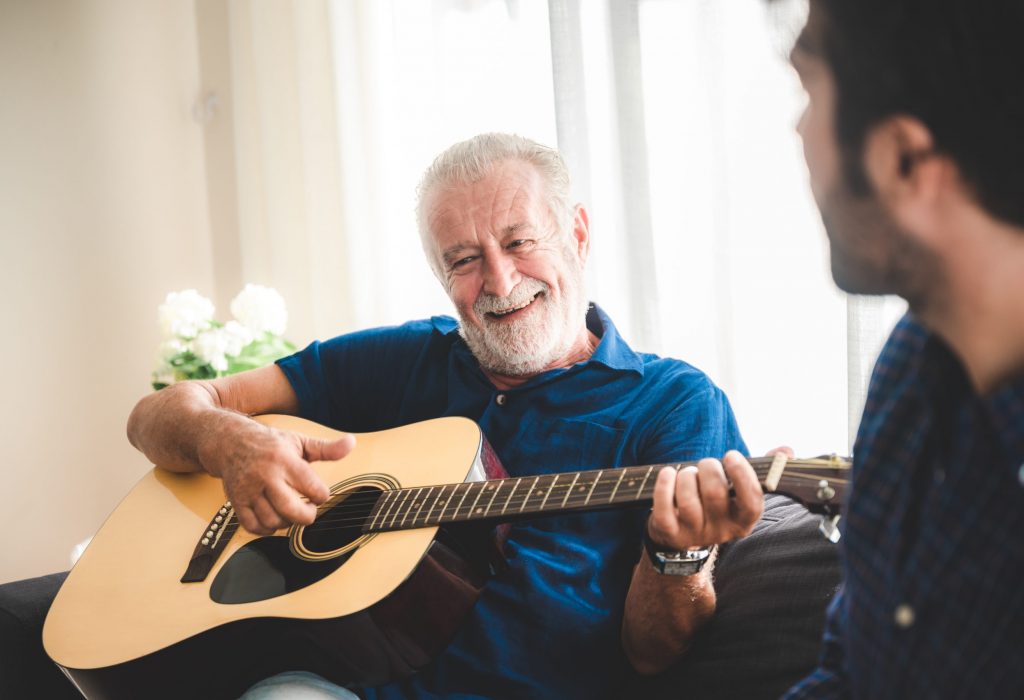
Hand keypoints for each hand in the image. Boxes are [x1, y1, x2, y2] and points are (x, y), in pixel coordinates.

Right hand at [199, 421, 355, 534]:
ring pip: (272, 521)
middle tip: (309, 510)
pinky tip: (274, 518)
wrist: (230, 442)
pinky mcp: (237, 502)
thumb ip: (326, 448)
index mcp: (285, 460)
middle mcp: (266, 476)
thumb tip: (351, 444)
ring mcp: (249, 490)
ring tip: (291, 512)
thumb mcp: (299, 441)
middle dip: (306, 516)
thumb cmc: (270, 444)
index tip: (319, 494)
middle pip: (291, 510)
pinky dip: (267, 529)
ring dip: (287, 523)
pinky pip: (253, 526)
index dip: (321, 496)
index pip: (312, 488)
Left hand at [647, 450, 764, 550]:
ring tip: (687, 473)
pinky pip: (664, 508)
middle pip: (715, 494)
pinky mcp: (670, 533)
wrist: (682, 538)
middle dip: (708, 468)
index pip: (752, 502)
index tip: (731, 455)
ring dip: (686, 476)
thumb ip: (763, 471)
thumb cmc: (715, 504)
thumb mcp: (738, 492)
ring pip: (688, 500)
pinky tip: (667, 474)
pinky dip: (664, 486)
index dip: (742, 475)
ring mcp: (694, 534)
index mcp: (743, 520)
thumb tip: (786, 450)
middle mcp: (721, 531)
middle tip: (706, 464)